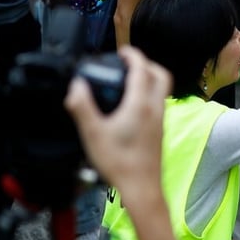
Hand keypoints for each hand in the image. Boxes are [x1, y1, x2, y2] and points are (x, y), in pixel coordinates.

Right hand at [65, 46, 171, 193]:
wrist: (141, 188)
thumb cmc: (119, 163)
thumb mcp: (92, 133)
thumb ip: (82, 107)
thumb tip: (76, 86)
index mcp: (140, 105)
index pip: (141, 69)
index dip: (133, 55)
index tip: (122, 52)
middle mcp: (155, 109)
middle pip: (160, 75)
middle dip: (146, 64)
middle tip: (128, 64)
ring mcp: (160, 120)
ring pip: (162, 89)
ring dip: (149, 78)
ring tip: (128, 82)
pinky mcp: (160, 131)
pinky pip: (159, 103)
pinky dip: (149, 94)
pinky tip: (131, 105)